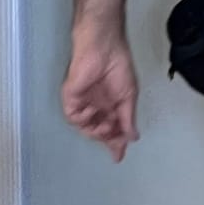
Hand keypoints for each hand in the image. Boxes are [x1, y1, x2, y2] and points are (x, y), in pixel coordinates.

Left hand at [62, 31, 138, 160]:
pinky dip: (83, 119)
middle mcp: (96, 106)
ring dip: (96, 131)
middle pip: (98, 131)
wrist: (104, 48)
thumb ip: (128, 118)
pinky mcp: (71, 96)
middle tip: (114, 138)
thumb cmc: (118, 66)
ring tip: (106, 125)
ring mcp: (83, 102)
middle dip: (107, 138)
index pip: (112, 129)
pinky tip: (92, 111)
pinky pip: (73, 116)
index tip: (118, 157)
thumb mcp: (129, 96)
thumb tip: (133, 138)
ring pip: (85, 127)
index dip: (115, 143)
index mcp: (111, 105)